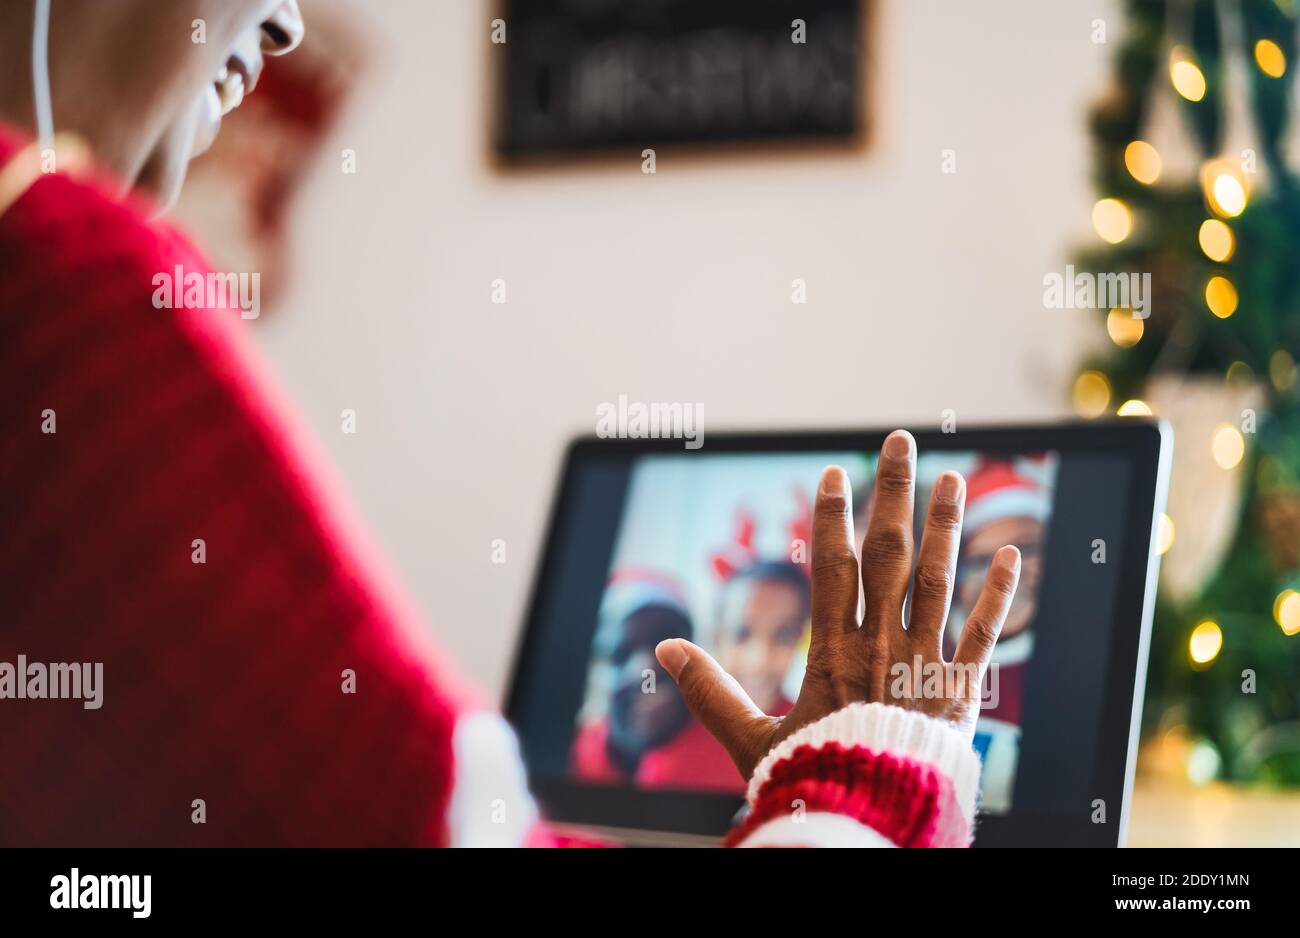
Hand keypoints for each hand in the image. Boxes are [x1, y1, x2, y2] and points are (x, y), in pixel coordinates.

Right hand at [655, 429, 1021, 780]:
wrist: (869, 825)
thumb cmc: (811, 782)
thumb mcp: (749, 739)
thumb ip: (710, 691)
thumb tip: (665, 650)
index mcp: (832, 653)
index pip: (834, 566)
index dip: (833, 516)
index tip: (835, 472)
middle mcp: (882, 646)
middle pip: (889, 555)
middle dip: (894, 494)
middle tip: (900, 440)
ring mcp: (925, 665)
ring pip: (939, 582)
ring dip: (946, 526)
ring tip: (953, 477)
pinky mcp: (960, 693)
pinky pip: (984, 637)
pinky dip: (999, 597)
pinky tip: (1013, 555)